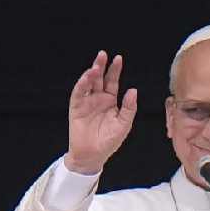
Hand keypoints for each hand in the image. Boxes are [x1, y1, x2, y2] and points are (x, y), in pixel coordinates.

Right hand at [66, 50, 137, 173]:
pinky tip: (86, 77)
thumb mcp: (123, 125)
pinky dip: (82, 85)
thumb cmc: (109, 141)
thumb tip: (133, 90)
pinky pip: (79, 94)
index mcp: (110, 101)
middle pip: (100, 78)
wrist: (92, 155)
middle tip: (103, 54)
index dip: (115, 70)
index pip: (113, 82)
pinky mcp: (76, 108)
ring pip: (88, 84)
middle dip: (101, 66)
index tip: (118, 59)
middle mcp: (98, 99)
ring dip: (91, 74)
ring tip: (96, 66)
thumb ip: (129, 108)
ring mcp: (87, 102)